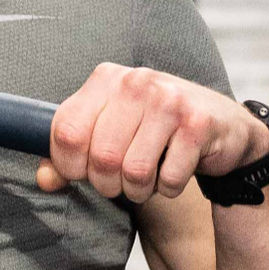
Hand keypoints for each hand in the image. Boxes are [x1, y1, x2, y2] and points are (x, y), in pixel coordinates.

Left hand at [37, 63, 268, 202]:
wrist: (224, 127)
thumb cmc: (153, 130)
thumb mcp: (108, 132)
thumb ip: (70, 154)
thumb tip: (44, 179)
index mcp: (105, 79)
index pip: (65, 132)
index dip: (69, 165)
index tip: (82, 172)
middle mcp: (135, 82)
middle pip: (100, 158)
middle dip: (107, 184)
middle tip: (119, 182)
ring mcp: (169, 100)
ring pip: (134, 172)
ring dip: (138, 190)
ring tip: (147, 179)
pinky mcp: (198, 124)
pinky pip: (169, 180)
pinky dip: (168, 189)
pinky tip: (174, 171)